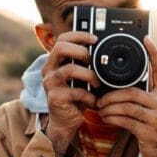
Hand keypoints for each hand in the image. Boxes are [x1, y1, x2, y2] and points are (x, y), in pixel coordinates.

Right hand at [41, 31, 100, 156]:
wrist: (66, 122)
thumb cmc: (76, 98)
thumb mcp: (81, 78)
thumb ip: (87, 65)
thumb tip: (107, 51)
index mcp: (55, 61)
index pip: (62, 39)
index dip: (79, 35)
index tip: (95, 39)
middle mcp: (49, 69)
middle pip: (60, 47)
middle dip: (81, 51)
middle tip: (93, 60)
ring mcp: (50, 83)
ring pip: (70, 69)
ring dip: (89, 74)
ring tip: (97, 82)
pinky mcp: (54, 98)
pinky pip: (75, 92)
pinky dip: (89, 96)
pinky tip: (94, 101)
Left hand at [96, 35, 156, 156]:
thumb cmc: (154, 133)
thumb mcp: (152, 112)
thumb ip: (141, 99)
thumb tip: (118, 88)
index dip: (153, 53)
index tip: (146, 38)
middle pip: (132, 91)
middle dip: (111, 95)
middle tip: (99, 99)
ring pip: (127, 106)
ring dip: (109, 107)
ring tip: (100, 109)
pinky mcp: (150, 131)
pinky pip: (126, 120)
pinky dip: (112, 118)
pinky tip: (105, 118)